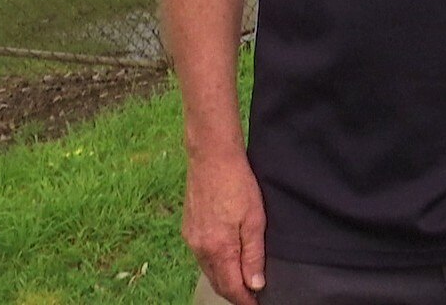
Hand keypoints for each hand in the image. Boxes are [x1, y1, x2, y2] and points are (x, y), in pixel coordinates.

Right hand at [183, 153, 266, 303]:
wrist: (211, 156)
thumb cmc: (237, 183)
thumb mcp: (255, 219)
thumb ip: (254, 254)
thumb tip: (255, 284)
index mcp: (218, 249)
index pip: (231, 287)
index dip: (245, 299)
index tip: (257, 303)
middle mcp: (200, 248)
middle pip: (218, 282)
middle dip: (234, 292)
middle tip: (252, 295)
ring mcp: (191, 238)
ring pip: (208, 270)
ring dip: (224, 277)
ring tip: (241, 279)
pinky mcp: (188, 228)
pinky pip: (201, 255)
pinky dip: (214, 262)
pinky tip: (226, 257)